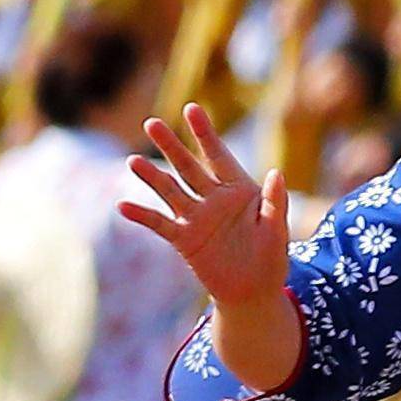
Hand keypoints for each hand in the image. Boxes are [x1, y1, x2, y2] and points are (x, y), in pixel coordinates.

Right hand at [119, 105, 291, 310]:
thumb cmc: (271, 260)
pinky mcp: (183, 239)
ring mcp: (196, 218)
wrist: (254, 293)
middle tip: (151, 123)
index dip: (204, 133)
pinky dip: (142, 215)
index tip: (191, 108)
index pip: (218, 156)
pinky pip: (160, 224)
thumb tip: (276, 173)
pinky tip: (123, 205)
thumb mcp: (277, 231)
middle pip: (187, 167)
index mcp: (239, 191)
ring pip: (170, 191)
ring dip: (151, 176)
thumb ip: (274, 202)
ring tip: (133, 160)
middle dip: (170, 145)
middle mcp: (213, 199)